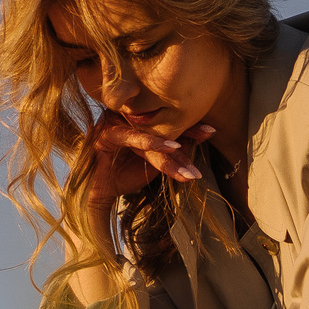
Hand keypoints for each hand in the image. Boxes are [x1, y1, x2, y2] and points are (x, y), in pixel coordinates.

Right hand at [88, 113, 215, 203]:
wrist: (96, 194)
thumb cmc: (124, 176)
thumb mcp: (155, 163)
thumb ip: (173, 150)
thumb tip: (200, 138)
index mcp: (136, 118)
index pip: (166, 118)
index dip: (189, 123)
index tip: (212, 129)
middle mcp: (124, 115)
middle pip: (159, 120)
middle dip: (185, 128)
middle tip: (210, 132)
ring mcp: (113, 121)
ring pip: (148, 131)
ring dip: (170, 144)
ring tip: (190, 150)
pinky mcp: (104, 133)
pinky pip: (131, 137)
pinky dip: (151, 142)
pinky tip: (171, 147)